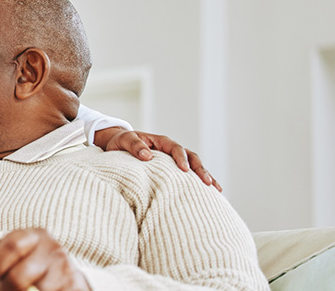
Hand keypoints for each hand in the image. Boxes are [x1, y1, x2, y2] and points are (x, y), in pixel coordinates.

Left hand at [0, 228, 89, 290]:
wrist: (68, 278)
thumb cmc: (33, 264)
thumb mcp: (13, 256)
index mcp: (34, 235)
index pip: (12, 245)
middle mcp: (52, 249)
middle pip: (18, 276)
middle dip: (8, 286)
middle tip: (6, 287)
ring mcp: (64, 269)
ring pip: (31, 290)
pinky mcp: (73, 286)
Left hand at [93, 127, 221, 190]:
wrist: (118, 145)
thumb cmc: (121, 143)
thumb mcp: (124, 140)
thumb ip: (134, 145)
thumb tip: (147, 156)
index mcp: (161, 142)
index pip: (176, 149)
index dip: (181, 158)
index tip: (184, 170)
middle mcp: (170, 150)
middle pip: (191, 157)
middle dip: (200, 169)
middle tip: (207, 183)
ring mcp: (174, 160)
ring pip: (194, 166)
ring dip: (205, 176)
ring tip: (216, 190)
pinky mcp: (172, 170)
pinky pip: (189, 175)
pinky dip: (199, 183)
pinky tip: (210, 194)